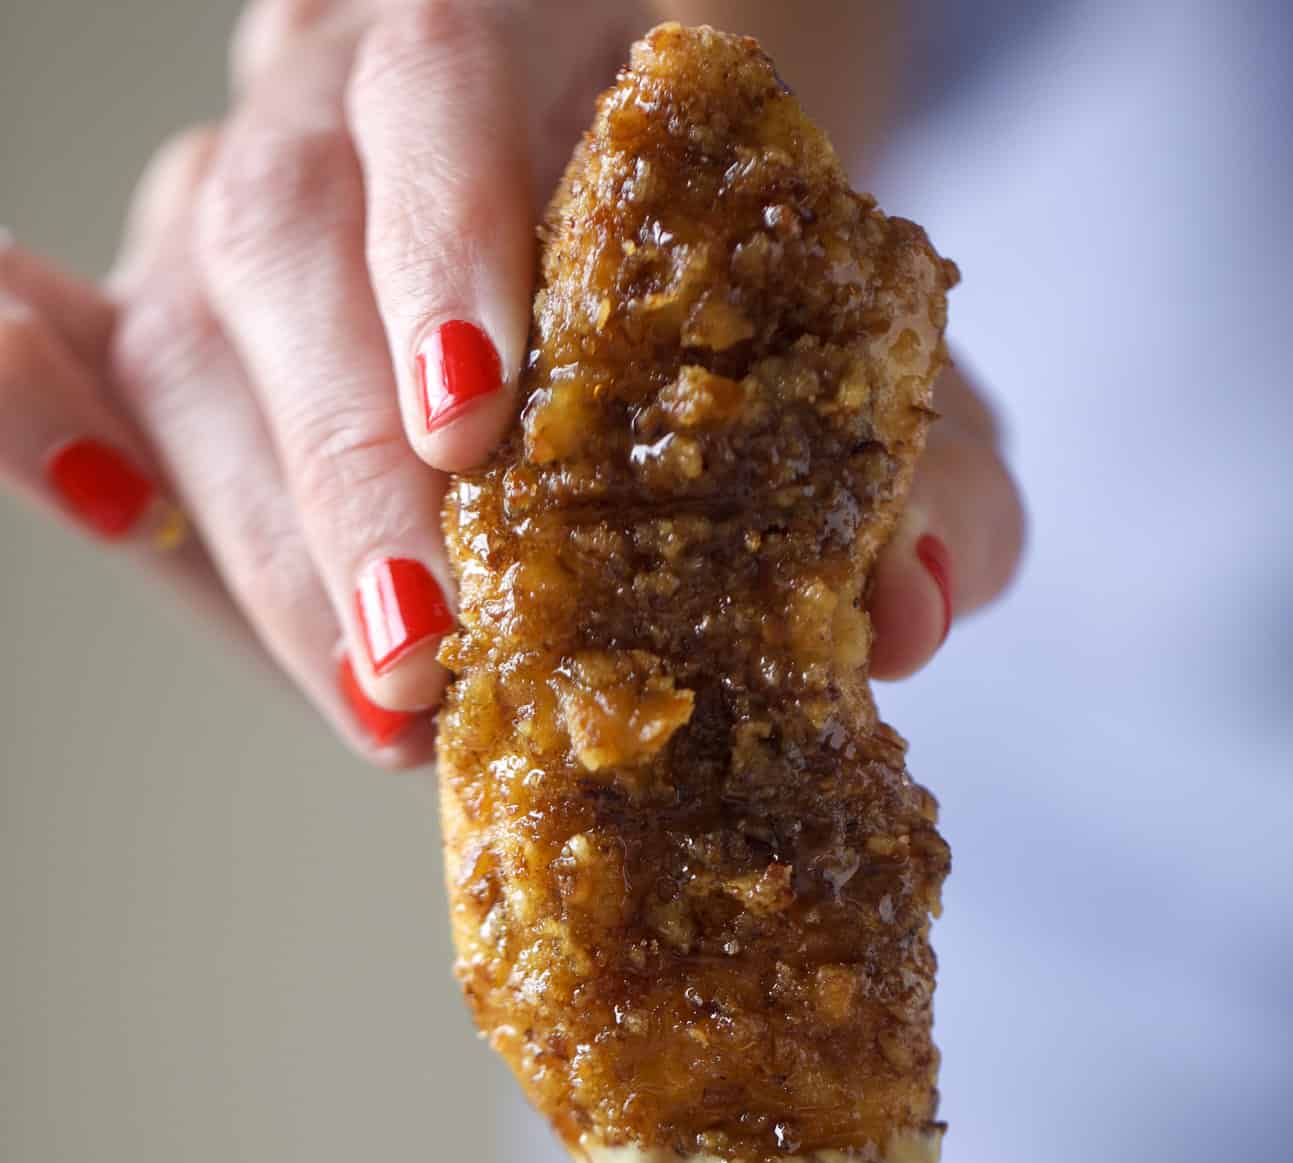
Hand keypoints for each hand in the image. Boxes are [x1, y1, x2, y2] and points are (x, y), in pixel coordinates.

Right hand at [0, 0, 1022, 769]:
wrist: (669, 234)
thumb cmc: (765, 307)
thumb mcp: (882, 371)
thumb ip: (926, 470)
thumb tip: (912, 613)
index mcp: (540, 37)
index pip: (450, 76)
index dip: (442, 239)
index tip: (475, 426)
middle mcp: (350, 87)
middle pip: (289, 229)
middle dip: (351, 464)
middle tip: (421, 650)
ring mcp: (246, 185)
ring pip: (193, 320)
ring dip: (265, 525)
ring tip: (369, 689)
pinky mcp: (179, 297)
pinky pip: (77, 335)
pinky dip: (38, 403)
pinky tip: (72, 480)